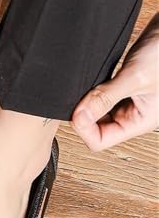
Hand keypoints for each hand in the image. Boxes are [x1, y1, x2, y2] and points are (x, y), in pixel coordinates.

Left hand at [72, 13, 158, 150]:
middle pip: (95, 127)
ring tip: (86, 87)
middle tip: (78, 98)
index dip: (84, 129)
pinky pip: (99, 94)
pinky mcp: (122, 84)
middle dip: (83, 115)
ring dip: (86, 102)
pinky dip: (90, 90)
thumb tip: (79, 117)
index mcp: (139, 121)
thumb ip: (106, 98)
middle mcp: (132, 113)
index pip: (100, 140)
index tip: (78, 111)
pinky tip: (90, 79)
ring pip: (96, 110)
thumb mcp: (135, 78)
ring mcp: (127, 99)